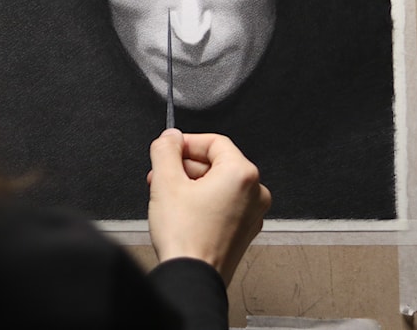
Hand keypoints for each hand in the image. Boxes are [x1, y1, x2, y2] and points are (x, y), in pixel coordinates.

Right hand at [147, 128, 270, 285]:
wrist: (192, 278)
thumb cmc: (186, 238)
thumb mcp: (165, 182)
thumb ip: (166, 150)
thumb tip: (170, 138)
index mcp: (242, 175)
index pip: (214, 142)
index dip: (186, 142)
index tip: (168, 148)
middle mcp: (255, 193)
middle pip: (217, 163)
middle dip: (185, 166)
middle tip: (161, 174)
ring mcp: (252, 214)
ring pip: (218, 184)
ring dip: (191, 184)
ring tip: (166, 194)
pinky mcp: (244, 231)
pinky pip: (223, 204)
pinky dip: (202, 202)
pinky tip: (181, 211)